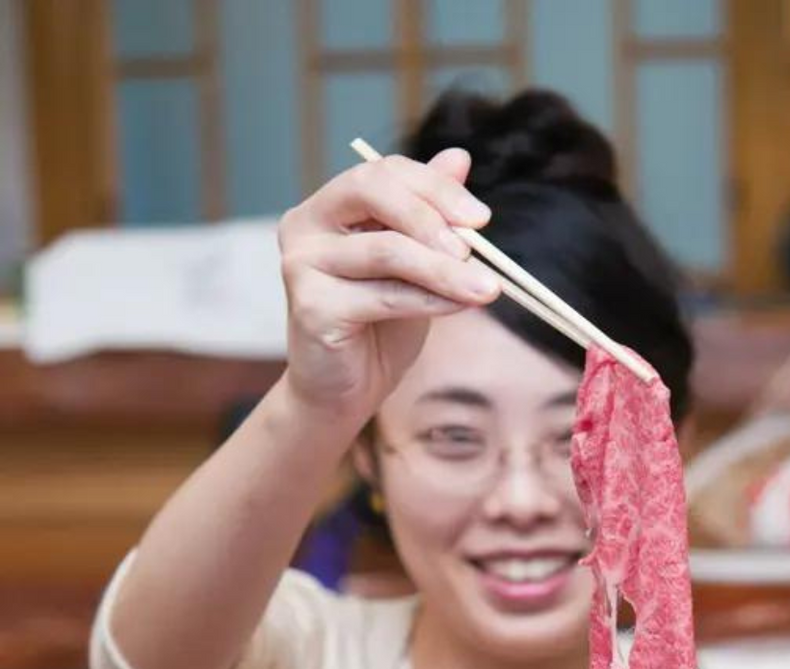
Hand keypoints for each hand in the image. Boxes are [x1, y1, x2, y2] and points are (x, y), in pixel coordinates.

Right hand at [277, 149, 499, 420]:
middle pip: (371, 190)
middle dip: (432, 214)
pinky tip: (461, 306)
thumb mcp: (413, 265)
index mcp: (327, 207)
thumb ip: (429, 214)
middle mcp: (304, 225)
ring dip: (445, 269)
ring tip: (488, 289)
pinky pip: (384, 296)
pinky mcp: (310, 307)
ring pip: (386, 250)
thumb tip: (459, 157)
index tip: (482, 219)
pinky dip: (430, 300)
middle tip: (477, 245)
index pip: (382, 171)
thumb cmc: (379, 326)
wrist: (344, 391)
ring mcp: (301, 264)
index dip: (435, 187)